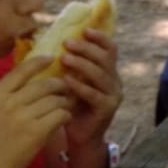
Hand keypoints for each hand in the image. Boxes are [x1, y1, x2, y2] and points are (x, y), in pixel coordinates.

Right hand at [0, 56, 71, 167]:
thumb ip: (8, 97)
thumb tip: (31, 80)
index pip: (20, 71)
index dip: (38, 62)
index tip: (50, 57)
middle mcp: (8, 103)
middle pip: (43, 84)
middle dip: (59, 85)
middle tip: (66, 87)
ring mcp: (23, 117)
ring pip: (55, 99)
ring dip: (64, 101)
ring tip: (67, 104)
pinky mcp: (37, 131)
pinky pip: (60, 114)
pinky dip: (66, 115)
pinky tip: (64, 118)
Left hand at [59, 28, 122, 151]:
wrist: (80, 137)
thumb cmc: (72, 107)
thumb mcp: (72, 82)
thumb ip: (69, 66)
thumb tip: (52, 43)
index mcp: (108, 72)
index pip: (110, 50)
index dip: (100, 38)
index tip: (84, 30)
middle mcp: (115, 82)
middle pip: (106, 59)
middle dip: (87, 48)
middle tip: (68, 43)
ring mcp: (113, 95)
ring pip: (101, 74)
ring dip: (82, 64)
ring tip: (65, 58)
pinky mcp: (107, 109)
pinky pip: (94, 94)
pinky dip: (80, 86)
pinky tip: (66, 80)